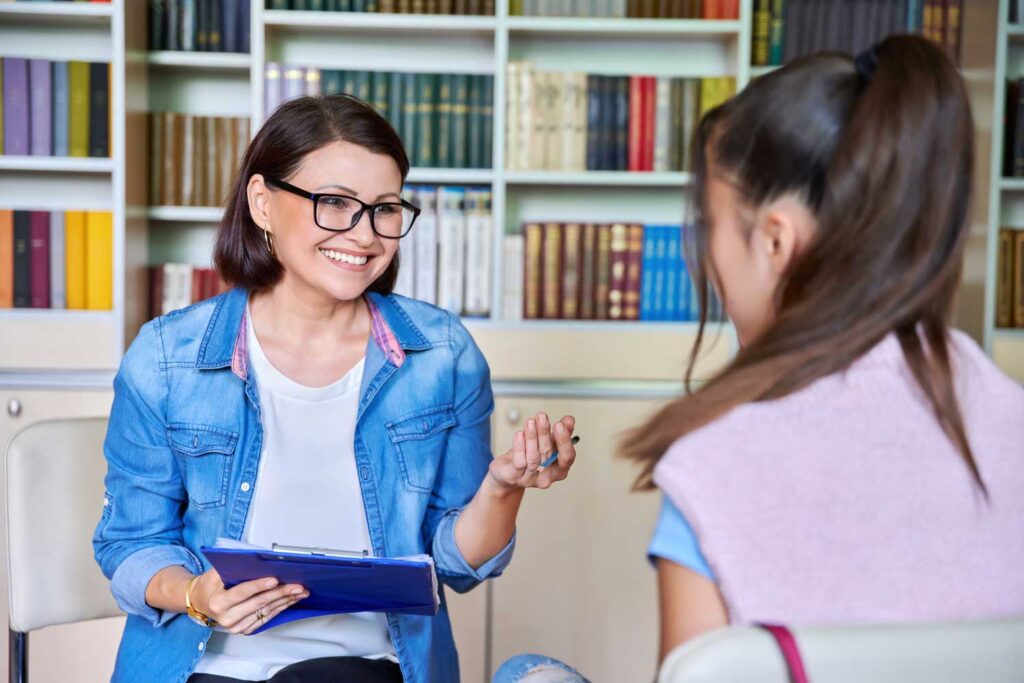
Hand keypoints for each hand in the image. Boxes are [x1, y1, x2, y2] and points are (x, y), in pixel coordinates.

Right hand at [189, 567, 308, 634]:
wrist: (202, 603)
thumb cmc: (210, 586)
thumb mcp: (215, 573)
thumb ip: (232, 566)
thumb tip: (255, 558)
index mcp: (219, 602)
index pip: (242, 593)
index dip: (259, 586)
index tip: (275, 579)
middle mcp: (227, 618)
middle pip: (259, 603)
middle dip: (281, 593)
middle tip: (297, 585)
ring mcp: (237, 626)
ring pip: (266, 612)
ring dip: (286, 601)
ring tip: (300, 591)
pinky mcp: (245, 630)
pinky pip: (267, 618)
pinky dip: (281, 608)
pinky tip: (291, 600)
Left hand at [488, 412, 576, 492]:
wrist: (508, 472)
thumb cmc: (531, 455)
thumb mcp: (548, 443)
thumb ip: (560, 432)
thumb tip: (569, 420)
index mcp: (559, 469)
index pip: (567, 457)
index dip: (564, 441)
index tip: (560, 424)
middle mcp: (546, 477)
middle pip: (548, 455)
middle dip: (544, 433)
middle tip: (542, 417)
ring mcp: (530, 479)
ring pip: (533, 458)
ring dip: (531, 437)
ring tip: (530, 422)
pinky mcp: (514, 477)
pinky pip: (519, 462)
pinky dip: (519, 447)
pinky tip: (519, 434)